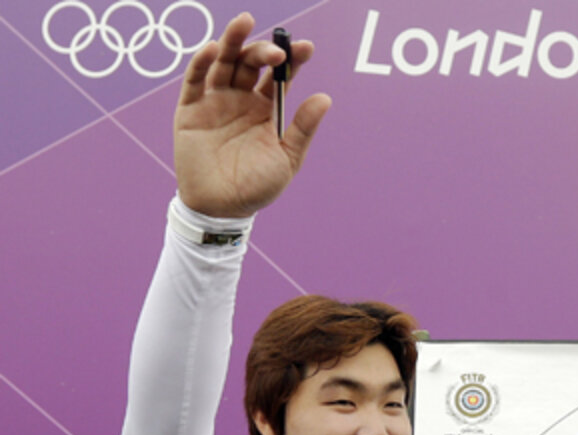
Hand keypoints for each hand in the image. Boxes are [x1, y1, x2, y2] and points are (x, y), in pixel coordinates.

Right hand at [174, 12, 331, 217]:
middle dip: (264, 52)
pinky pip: (195, 80)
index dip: (292, 59)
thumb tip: (325, 98)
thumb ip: (302, 128)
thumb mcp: (286, 158)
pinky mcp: (191, 109)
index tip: (306, 48)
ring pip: (224, 63)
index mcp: (267, 109)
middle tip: (278, 52)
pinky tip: (214, 49)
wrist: (223, 208)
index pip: (280, 76)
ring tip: (244, 22)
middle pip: (251, 63)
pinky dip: (202, 62)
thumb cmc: (257, 186)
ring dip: (233, 41)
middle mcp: (241, 99)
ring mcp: (215, 101)